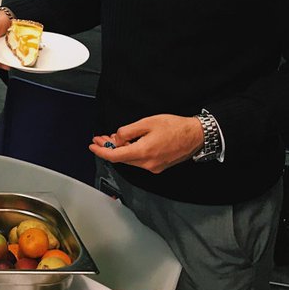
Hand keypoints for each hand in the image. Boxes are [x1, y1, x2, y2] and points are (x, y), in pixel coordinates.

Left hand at [89, 114, 203, 173]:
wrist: (196, 135)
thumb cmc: (175, 127)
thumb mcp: (147, 122)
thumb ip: (128, 131)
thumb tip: (117, 139)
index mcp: (143, 152)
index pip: (115, 156)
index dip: (101, 152)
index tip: (92, 146)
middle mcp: (147, 164)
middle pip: (121, 159)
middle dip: (108, 149)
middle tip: (100, 139)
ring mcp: (154, 167)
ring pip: (130, 160)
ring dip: (119, 150)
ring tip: (111, 139)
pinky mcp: (159, 166)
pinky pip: (139, 161)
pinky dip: (130, 152)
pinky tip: (127, 143)